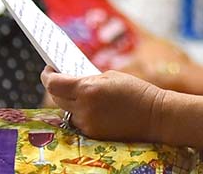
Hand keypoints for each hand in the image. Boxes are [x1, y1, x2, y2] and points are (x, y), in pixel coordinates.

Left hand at [41, 67, 168, 143]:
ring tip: (76, 91)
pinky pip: (78, 120)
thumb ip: (89, 80)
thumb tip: (73, 81)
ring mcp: (87, 123)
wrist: (155, 115)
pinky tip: (90, 105)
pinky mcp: (93, 133)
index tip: (49, 68)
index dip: (47, 75)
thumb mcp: (111, 76)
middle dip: (56, 87)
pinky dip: (81, 112)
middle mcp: (83, 108)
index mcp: (88, 89)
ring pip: (67, 110)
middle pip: (56, 98)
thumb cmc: (136, 91)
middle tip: (60, 78)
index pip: (54, 84)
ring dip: (69, 101)